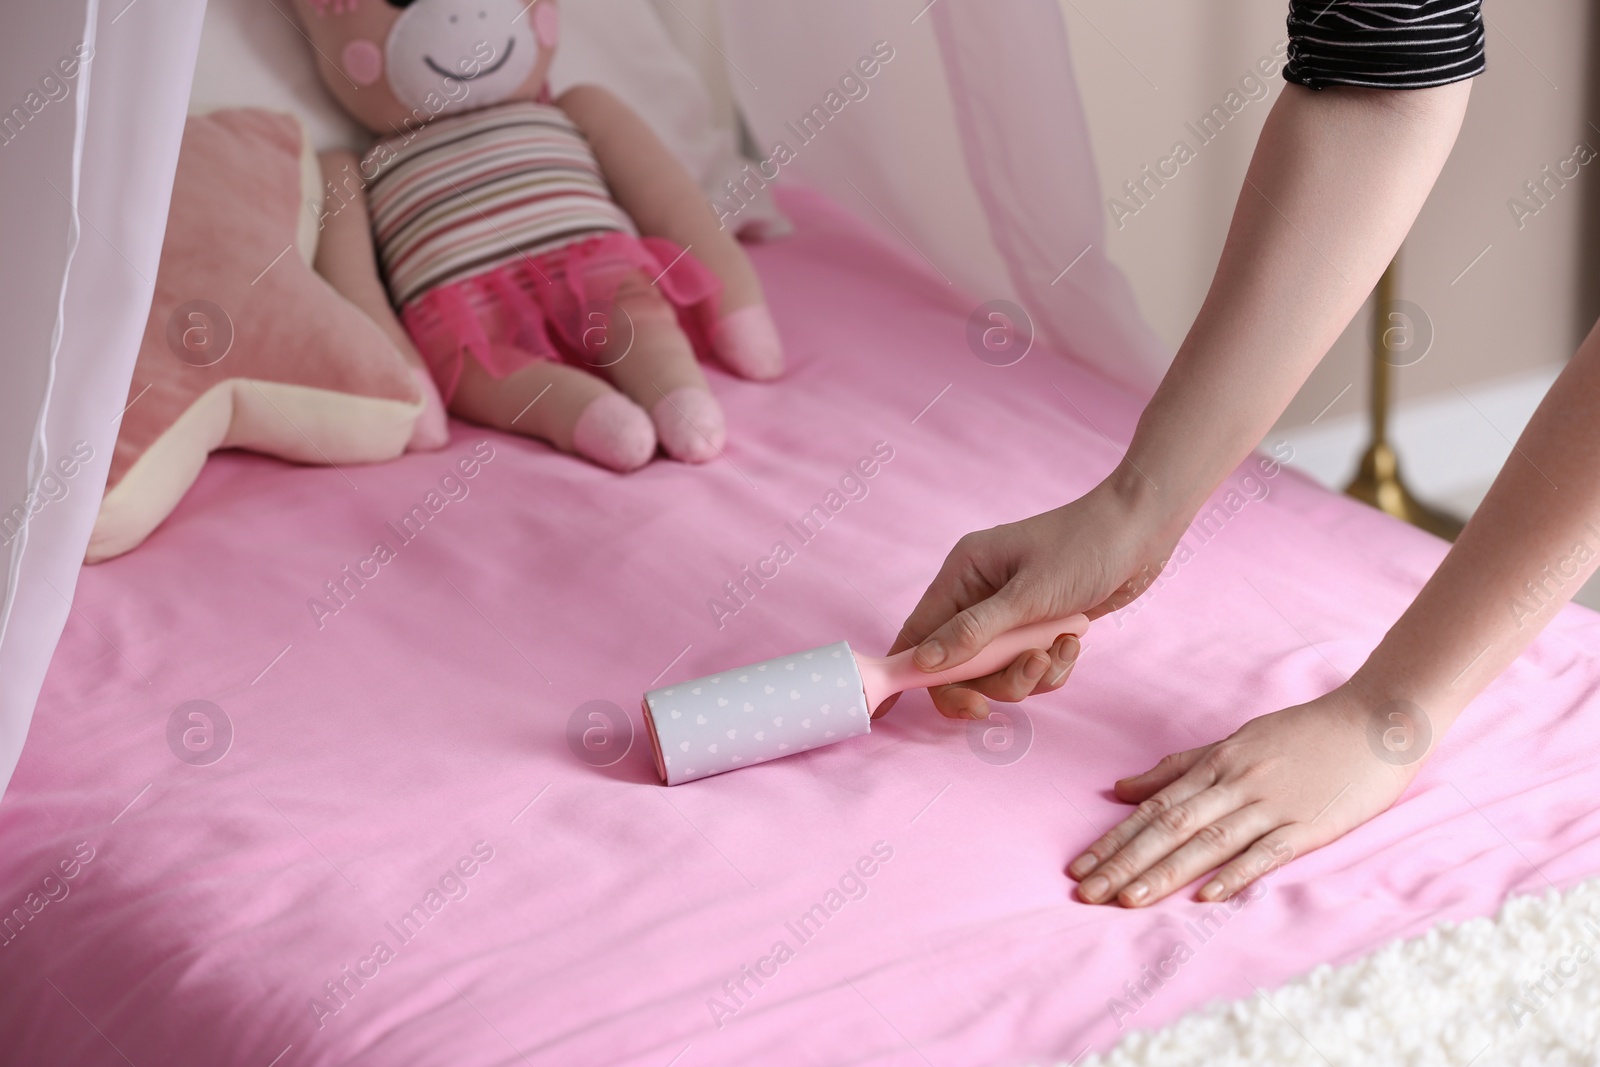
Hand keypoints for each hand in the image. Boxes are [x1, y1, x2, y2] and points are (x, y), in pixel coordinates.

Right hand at [876, 474, 1177, 719]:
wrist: (1143, 532)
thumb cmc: (1084, 548)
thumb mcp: (1026, 596)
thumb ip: (973, 633)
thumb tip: (921, 664)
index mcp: (962, 575)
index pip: (918, 633)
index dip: (907, 672)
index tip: (894, 712)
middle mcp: (979, 595)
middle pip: (957, 664)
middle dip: (984, 683)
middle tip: (994, 706)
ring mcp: (1010, 614)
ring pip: (998, 672)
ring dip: (1026, 675)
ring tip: (1055, 651)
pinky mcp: (1039, 628)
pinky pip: (1030, 668)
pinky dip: (1050, 667)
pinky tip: (1072, 644)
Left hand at [1067, 687, 1422, 906]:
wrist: (1376, 719)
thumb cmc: (1302, 732)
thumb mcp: (1235, 741)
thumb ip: (1179, 767)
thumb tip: (1122, 789)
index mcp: (1216, 764)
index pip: (1153, 808)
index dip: (1114, 839)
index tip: (1079, 866)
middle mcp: (1236, 784)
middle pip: (1169, 827)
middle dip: (1124, 863)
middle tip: (1086, 892)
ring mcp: (1272, 805)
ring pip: (1208, 842)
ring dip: (1165, 873)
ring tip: (1127, 900)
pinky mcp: (1310, 826)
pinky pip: (1267, 852)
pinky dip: (1236, 874)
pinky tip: (1207, 896)